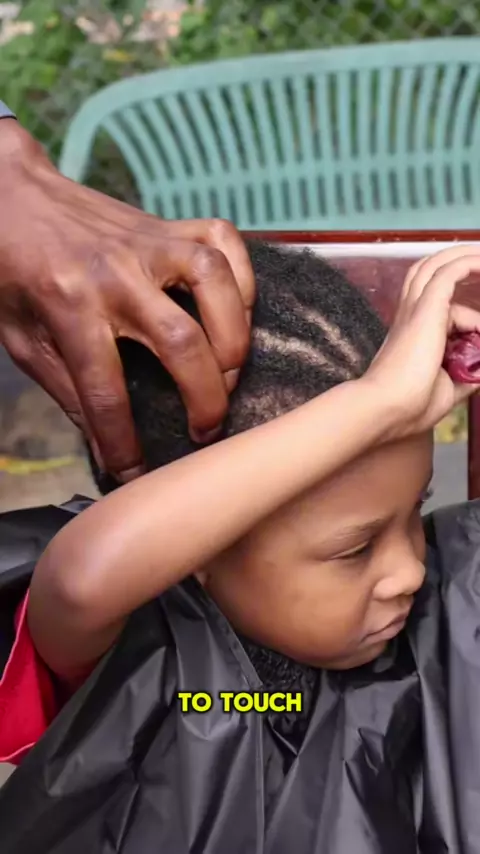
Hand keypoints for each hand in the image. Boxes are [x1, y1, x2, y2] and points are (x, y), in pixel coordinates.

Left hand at [0, 122, 254, 481]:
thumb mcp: (20, 338)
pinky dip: (242, 276)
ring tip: (232, 372)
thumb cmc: (10, 271)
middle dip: (205, 398)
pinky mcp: (168, 224)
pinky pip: (223, 240)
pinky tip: (238, 311)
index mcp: (67, 304)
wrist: (9, 195)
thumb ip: (66, 388)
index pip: (103, 390)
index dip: (122, 443)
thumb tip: (105, 443)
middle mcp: (114, 272)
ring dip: (234, 336)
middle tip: (206, 430)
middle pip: (180, 340)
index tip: (135, 474)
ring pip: (213, 282)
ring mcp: (148, 242)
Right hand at [364, 244, 479, 438]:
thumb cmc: (410, 407)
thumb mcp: (448, 390)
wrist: (388, 408)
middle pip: (428, 271)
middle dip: (455, 261)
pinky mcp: (427, 308)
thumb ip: (466, 375)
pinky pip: (450, 273)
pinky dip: (469, 264)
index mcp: (411, 334)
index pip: (440, 309)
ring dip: (463, 257)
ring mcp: (415, 309)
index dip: (470, 320)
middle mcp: (409, 316)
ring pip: (437, 265)